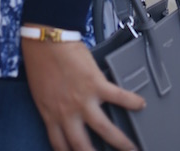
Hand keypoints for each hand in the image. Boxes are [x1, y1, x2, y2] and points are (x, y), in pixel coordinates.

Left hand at [21, 36, 143, 150]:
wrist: (45, 39)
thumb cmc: (39, 60)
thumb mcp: (39, 92)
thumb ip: (51, 107)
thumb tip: (61, 113)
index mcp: (50, 115)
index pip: (61, 146)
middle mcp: (67, 113)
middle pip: (83, 147)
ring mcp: (83, 100)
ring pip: (105, 130)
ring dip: (121, 142)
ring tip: (132, 147)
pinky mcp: (96, 83)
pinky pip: (118, 96)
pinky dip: (131, 101)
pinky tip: (140, 104)